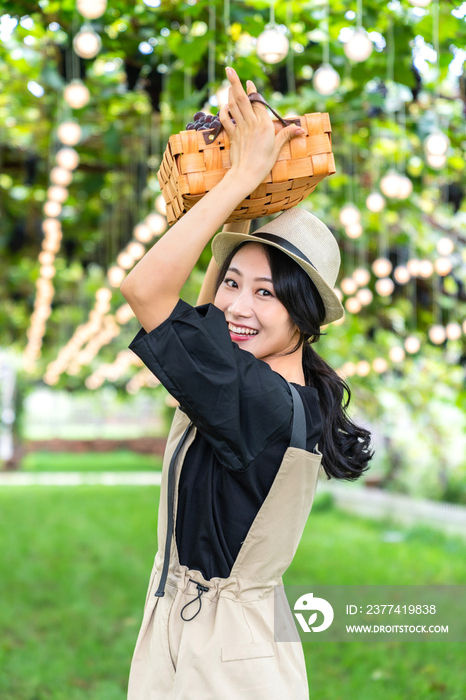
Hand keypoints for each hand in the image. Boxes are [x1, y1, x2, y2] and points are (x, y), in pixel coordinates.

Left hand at [219, 67, 304, 188]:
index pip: (258, 103)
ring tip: (228, 84)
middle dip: (234, 82)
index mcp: (264, 125)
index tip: (249, 82)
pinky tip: (224, 107)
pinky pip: (225, 119)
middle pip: (242, 99)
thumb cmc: (263, 164)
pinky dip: (223, 111)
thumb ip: (286, 135)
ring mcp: (240, 129)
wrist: (246, 175)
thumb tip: (301, 129)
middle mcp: (251, 124)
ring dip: (229, 93)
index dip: (252, 91)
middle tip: (229, 69)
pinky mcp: (232, 136)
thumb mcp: (277, 148)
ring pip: (233, 106)